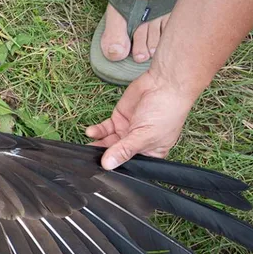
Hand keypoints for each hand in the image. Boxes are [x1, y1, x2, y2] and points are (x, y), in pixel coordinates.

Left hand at [85, 68, 200, 169]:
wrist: (164, 83)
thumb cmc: (166, 111)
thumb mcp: (146, 134)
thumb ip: (125, 150)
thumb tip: (108, 164)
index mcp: (150, 152)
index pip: (130, 165)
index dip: (116, 167)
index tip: (101, 169)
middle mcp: (137, 144)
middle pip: (115, 154)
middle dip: (103, 156)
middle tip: (89, 159)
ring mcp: (127, 131)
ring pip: (107, 142)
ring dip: (97, 145)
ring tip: (86, 148)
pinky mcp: (118, 119)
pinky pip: (104, 129)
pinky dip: (96, 132)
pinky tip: (90, 132)